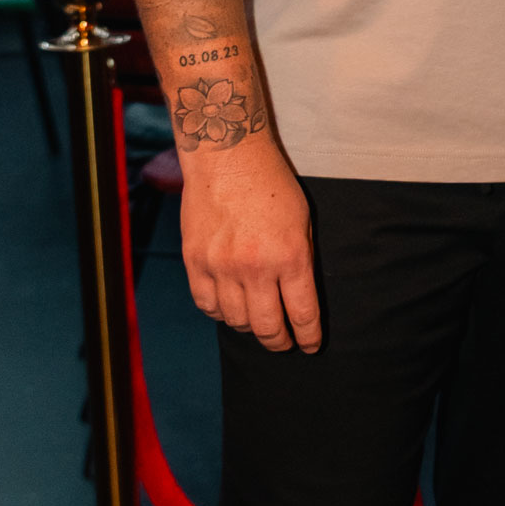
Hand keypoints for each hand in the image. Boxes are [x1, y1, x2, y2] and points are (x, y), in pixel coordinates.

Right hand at [178, 132, 320, 351]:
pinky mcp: (195, 261)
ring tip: (256, 323)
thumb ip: (300, 262)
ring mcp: (221, 266)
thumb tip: (297, 299)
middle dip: (279, 342)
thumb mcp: (302, 224)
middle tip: (283, 344)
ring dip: (248, 327)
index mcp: (290, 257)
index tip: (309, 346)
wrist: (228, 159)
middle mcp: (255, 267)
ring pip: (235, 320)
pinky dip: (219, 313)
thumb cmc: (272, 187)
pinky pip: (206, 304)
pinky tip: (229, 308)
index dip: (307, 337)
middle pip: (267, 326)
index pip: (301, 314)